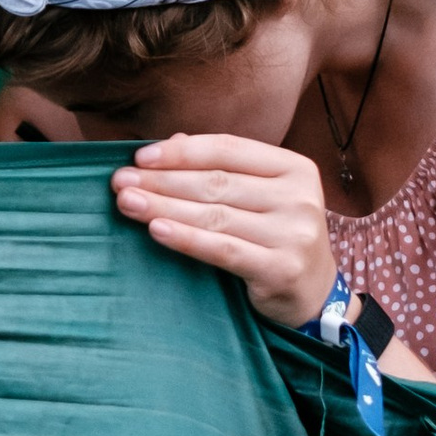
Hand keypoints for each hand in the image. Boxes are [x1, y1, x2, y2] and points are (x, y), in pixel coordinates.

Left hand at [110, 133, 338, 328]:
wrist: (315, 294)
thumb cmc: (277, 237)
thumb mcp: (261, 196)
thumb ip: (223, 169)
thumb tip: (170, 141)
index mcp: (295, 167)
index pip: (228, 149)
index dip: (181, 151)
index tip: (140, 157)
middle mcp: (298, 197)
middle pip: (216, 182)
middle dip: (162, 180)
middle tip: (120, 182)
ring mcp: (293, 234)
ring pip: (214, 215)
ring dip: (164, 207)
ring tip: (127, 203)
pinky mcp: (281, 268)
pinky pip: (223, 249)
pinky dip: (186, 239)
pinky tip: (155, 230)